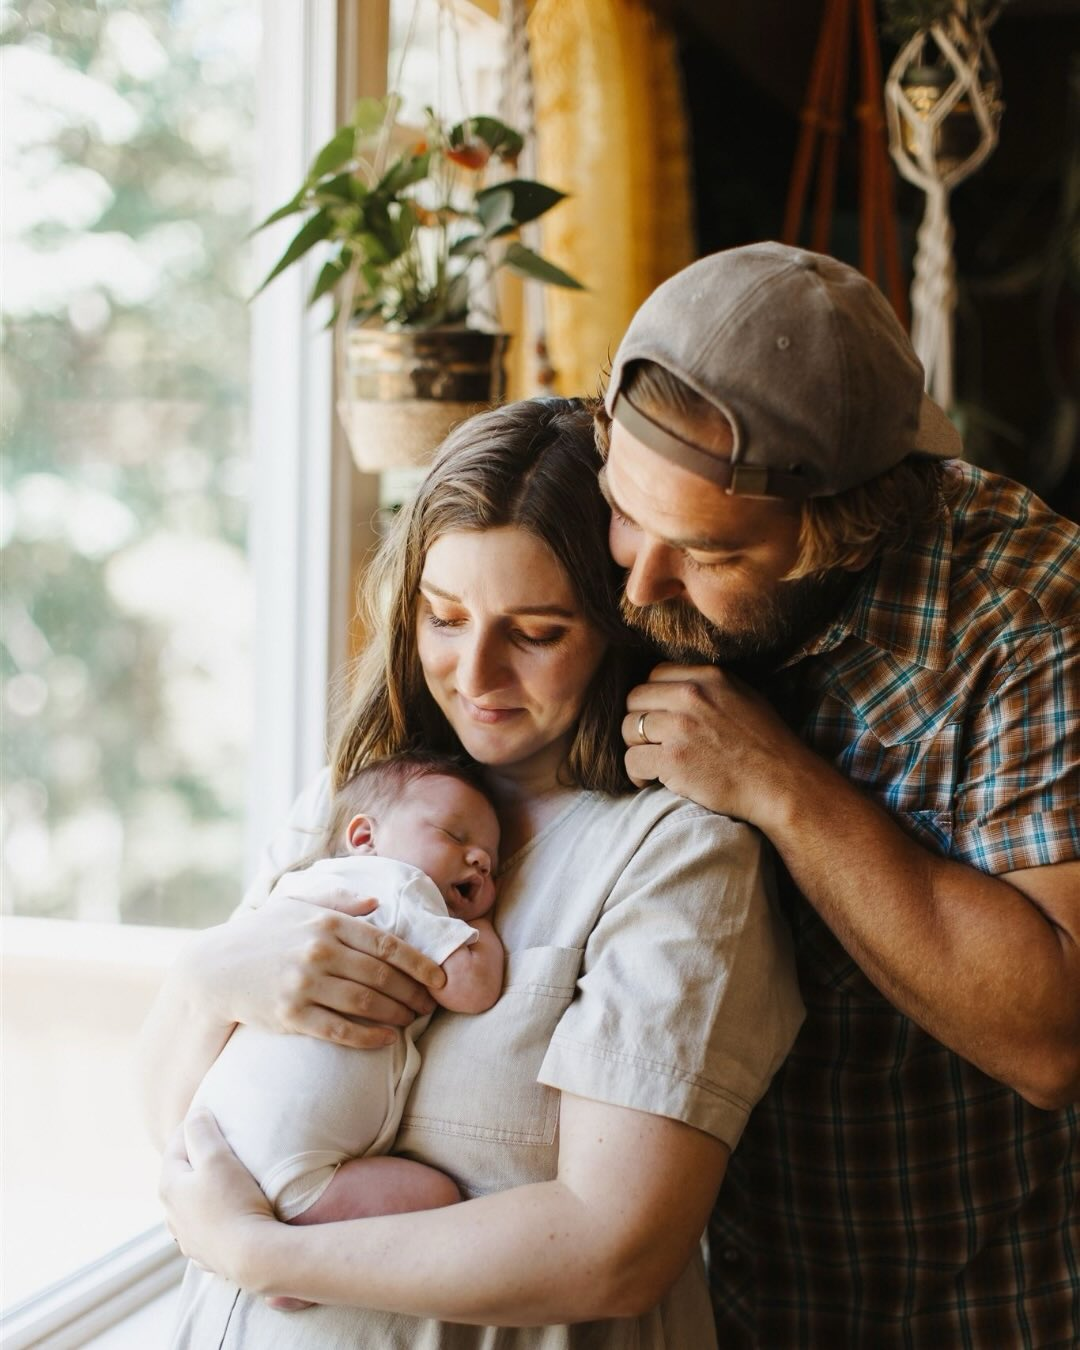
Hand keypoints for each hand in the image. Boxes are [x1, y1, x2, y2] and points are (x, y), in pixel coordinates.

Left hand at [162, 1110, 275, 1286]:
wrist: (253, 1254)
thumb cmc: (234, 1201)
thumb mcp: (217, 1156)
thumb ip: (202, 1131)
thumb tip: (195, 1115)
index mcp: (169, 1188)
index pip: (175, 1146)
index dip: (193, 1127)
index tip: (210, 1114)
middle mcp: (172, 1215)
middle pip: (182, 1177)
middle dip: (197, 1158)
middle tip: (221, 1144)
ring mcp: (188, 1239)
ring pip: (191, 1205)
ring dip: (204, 1190)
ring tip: (226, 1179)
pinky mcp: (206, 1255)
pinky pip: (206, 1227)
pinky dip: (213, 1215)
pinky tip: (228, 1213)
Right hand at [197, 889, 446, 1050]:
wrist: (214, 969)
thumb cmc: (262, 934)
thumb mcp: (296, 904)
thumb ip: (338, 900)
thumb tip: (377, 903)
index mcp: (327, 922)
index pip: (386, 943)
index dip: (419, 962)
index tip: (440, 977)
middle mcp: (319, 951)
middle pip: (382, 976)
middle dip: (413, 992)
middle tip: (430, 1004)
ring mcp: (304, 984)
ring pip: (366, 1004)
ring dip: (397, 1014)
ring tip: (413, 1020)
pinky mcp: (291, 1015)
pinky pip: (340, 1030)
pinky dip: (369, 1036)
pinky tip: (387, 1039)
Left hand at [621, 663, 812, 829]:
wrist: (783, 784)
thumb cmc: (768, 745)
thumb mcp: (743, 696)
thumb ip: (709, 686)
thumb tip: (677, 685)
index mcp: (708, 677)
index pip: (654, 674)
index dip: (652, 697)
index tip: (658, 716)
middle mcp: (691, 696)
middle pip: (635, 699)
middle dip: (639, 720)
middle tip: (652, 741)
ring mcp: (680, 727)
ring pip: (629, 729)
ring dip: (636, 747)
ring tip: (651, 761)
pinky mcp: (672, 760)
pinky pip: (632, 761)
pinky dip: (637, 773)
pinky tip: (649, 780)